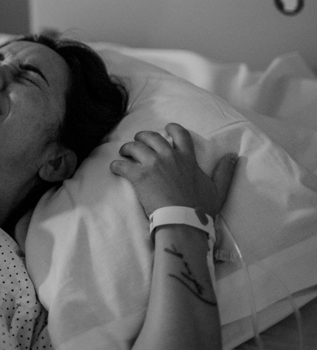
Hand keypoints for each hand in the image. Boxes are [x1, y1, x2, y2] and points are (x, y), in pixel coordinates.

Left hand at [110, 123, 237, 217]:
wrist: (183, 221)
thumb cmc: (201, 209)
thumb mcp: (218, 189)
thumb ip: (225, 171)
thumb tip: (234, 156)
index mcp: (187, 159)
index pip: (180, 134)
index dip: (172, 128)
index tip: (166, 127)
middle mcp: (169, 157)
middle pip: (151, 137)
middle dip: (142, 136)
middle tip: (138, 141)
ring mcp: (152, 165)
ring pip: (134, 146)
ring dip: (127, 148)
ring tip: (124, 153)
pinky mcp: (138, 176)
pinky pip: (121, 164)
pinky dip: (116, 165)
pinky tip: (115, 168)